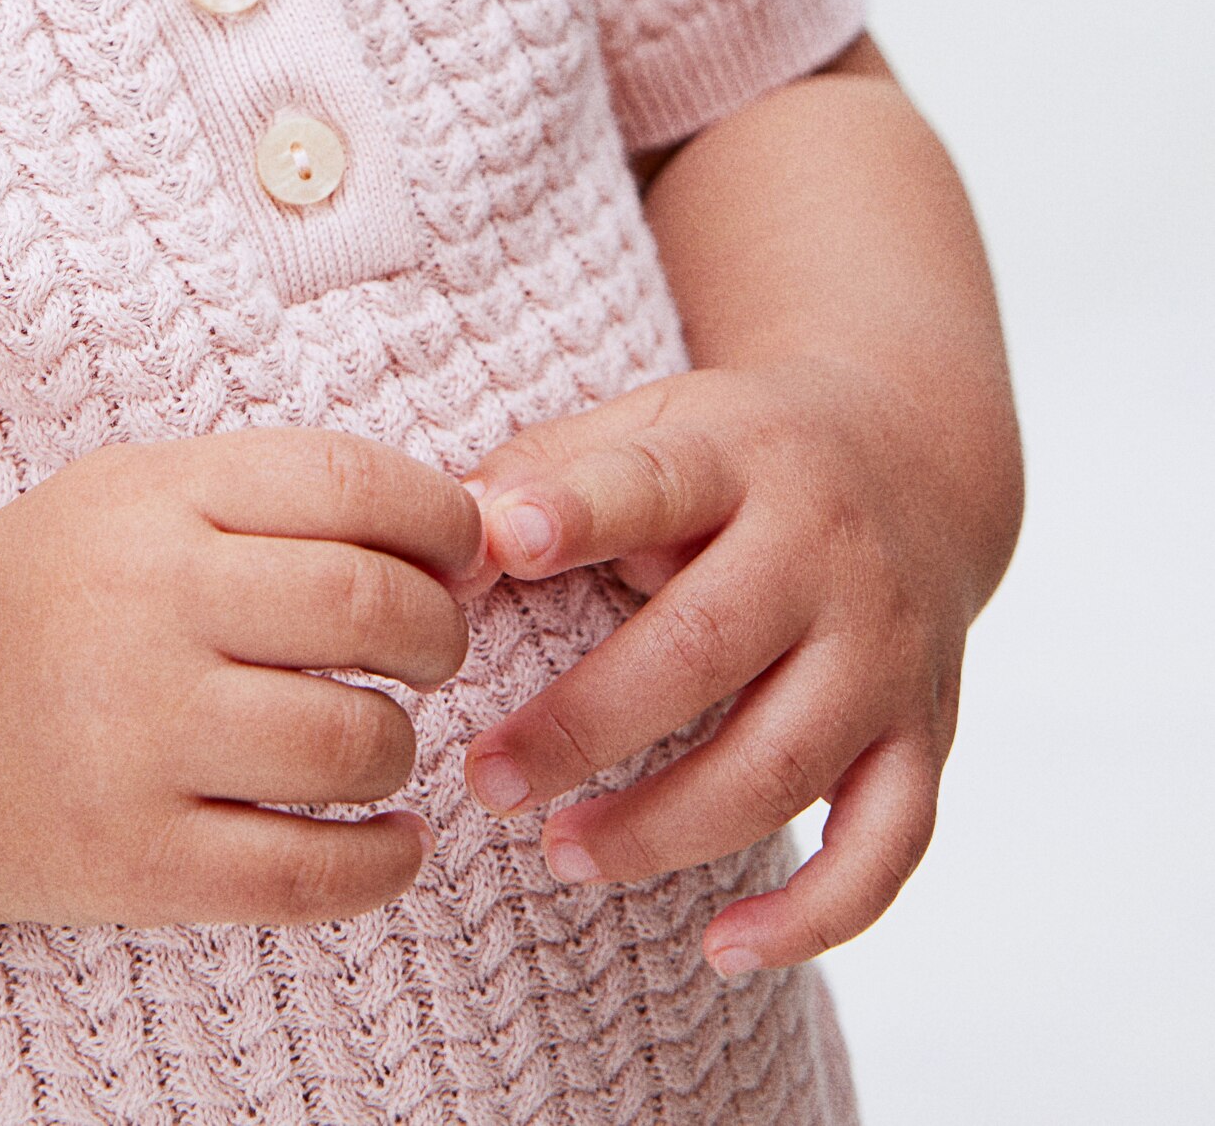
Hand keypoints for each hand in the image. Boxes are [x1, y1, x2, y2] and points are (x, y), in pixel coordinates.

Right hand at [0, 430, 481, 936]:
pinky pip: (306, 874)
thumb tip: (463, 530)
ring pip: (351, 743)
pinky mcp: (135, 863)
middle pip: (366, 605)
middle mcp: (141, 609)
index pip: (347, 481)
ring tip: (373, 741)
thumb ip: (275, 497)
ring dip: (397, 747)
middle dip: (439, 632)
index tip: (461, 554)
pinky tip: (387, 840)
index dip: (439, 518)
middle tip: (433, 651)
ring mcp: (133, 741)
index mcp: (150, 502)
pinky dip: (381, 863)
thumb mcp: (134, 500)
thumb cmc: (49, 604)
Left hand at [460, 359, 987, 974]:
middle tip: (487, 779)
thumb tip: (444, 544)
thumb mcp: (651, 421)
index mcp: (739, 456)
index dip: (579, 512)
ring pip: (782, 764)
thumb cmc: (736, 458)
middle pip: (708, 647)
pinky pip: (887, 846)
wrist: (917, 457)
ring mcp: (884, 653)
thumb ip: (546, 470)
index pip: (656, 481)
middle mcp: (824, 553)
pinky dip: (815, 915)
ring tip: (562, 854)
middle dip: (587, 725)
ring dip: (665, 828)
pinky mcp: (927, 736)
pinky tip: (726, 949)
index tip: (501, 545)